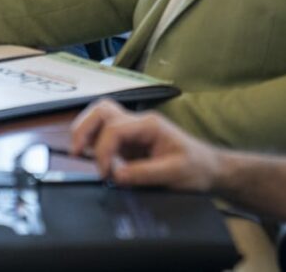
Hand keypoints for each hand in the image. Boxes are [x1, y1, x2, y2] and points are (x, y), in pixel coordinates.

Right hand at [69, 99, 222, 191]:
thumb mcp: (174, 173)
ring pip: (100, 117)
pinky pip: (104, 134)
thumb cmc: (196, 168)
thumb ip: (145, 173)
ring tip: (78, 151)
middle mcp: (138, 122)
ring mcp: (132, 132)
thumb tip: (116, 174)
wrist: (209, 169)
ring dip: (85, 130)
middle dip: (84, 127)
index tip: (105, 173)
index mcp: (149, 124)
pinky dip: (92, 141)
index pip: (115, 128)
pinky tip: (91, 156)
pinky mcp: (129, 143)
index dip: (103, 150)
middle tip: (76, 151)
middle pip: (102, 110)